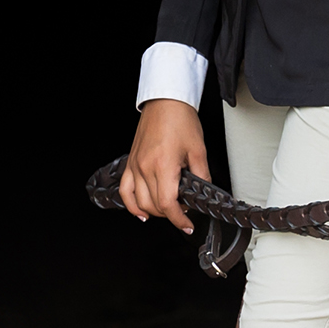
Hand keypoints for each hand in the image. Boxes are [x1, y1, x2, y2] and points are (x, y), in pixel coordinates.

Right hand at [120, 98, 210, 232]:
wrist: (166, 101)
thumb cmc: (181, 120)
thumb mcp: (198, 150)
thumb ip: (201, 175)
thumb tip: (203, 193)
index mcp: (163, 165)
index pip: (168, 204)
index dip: (179, 219)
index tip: (188, 226)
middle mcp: (145, 168)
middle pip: (154, 206)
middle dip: (171, 214)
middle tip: (185, 211)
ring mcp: (135, 166)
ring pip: (140, 202)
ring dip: (154, 211)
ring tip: (168, 211)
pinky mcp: (131, 162)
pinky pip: (125, 191)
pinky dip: (132, 205)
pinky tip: (141, 212)